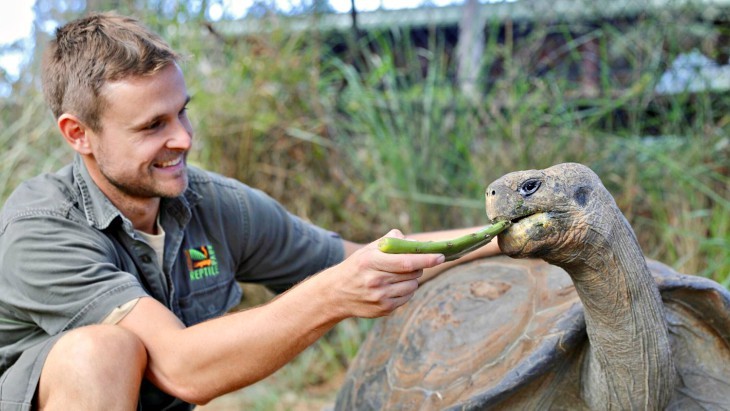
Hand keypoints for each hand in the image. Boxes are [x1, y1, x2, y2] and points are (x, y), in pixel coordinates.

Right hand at [321, 229, 445, 318]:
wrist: (336, 293)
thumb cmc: (357, 266)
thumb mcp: (368, 249)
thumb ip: (391, 241)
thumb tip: (415, 242)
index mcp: (371, 262)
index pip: (406, 261)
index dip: (426, 259)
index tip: (441, 256)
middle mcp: (376, 280)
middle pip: (412, 273)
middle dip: (419, 266)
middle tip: (413, 262)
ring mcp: (380, 297)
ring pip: (413, 286)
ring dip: (412, 279)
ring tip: (398, 275)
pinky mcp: (384, 309)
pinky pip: (407, 297)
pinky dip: (406, 290)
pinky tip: (393, 286)